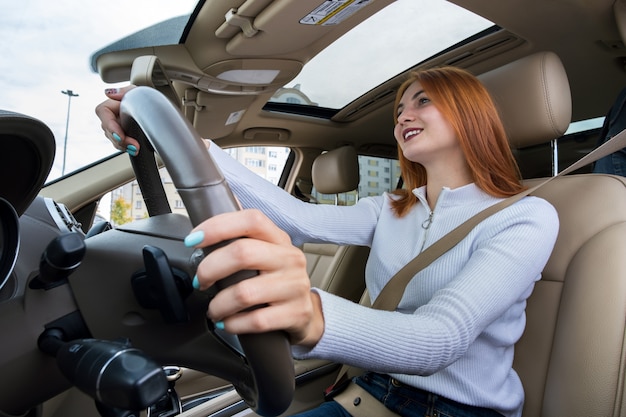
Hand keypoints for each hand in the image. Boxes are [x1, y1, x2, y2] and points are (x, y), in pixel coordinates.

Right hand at [95, 85, 140, 155]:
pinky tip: (135, 150)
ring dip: (125, 146)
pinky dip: (129, 149)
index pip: (103, 112)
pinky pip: (123, 146)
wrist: (158, 112)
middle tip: (134, 145)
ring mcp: (117, 129)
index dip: (110, 125)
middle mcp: (112, 117)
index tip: (120, 135)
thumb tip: (109, 93)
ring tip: (136, 149)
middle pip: (108, 130)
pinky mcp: (125, 138)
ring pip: (114, 140)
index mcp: (112, 105)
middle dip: (120, 140)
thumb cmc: (145, 99)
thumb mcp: (137, 92)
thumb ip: (124, 91)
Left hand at [185, 209, 324, 347]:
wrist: (306, 314)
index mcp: (278, 239)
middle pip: (242, 253)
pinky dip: (234, 324)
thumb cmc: (276, 281)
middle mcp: (289, 258)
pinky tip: (229, 322)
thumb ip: (240, 238)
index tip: (194, 240)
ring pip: (245, 293)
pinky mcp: (296, 313)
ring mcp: (295, 286)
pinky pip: (256, 320)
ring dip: (219, 304)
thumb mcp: (266, 254)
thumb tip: (208, 219)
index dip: (217, 226)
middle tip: (200, 281)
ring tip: (214, 309)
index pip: (250, 220)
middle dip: (210, 269)